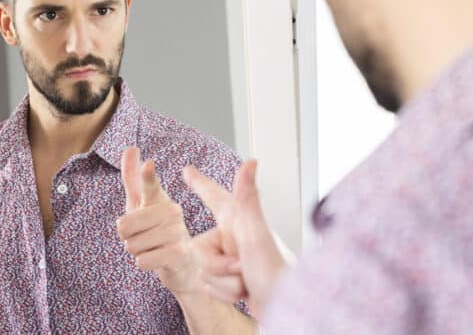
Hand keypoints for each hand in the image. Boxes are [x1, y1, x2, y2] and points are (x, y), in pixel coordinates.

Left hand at [117, 147, 199, 294]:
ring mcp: (178, 232)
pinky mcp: (180, 254)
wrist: (183, 262)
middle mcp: (172, 212)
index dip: (148, 176)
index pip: (150, 186)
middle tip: (141, 236)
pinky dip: (143, 263)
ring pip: (133, 245)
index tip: (148, 165)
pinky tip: (157, 259)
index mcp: (160, 199)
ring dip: (136, 251)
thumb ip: (134, 178)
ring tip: (151, 248)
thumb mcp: (142, 203)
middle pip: (125, 225)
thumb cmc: (157, 228)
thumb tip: (131, 147)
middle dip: (125, 236)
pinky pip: (143, 261)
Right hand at [183, 160, 287, 317]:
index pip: (213, 195)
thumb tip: (250, 161)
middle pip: (198, 248)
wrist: (285, 312)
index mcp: (238, 220)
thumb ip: (247, 199)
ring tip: (246, 283)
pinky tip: (243, 294)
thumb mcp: (256, 234)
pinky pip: (210, 286)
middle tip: (241, 269)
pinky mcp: (232, 279)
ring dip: (224, 284)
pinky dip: (225, 294)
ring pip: (203, 270)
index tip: (188, 170)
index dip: (200, 183)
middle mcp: (234, 236)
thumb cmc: (275, 274)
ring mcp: (233, 258)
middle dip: (216, 267)